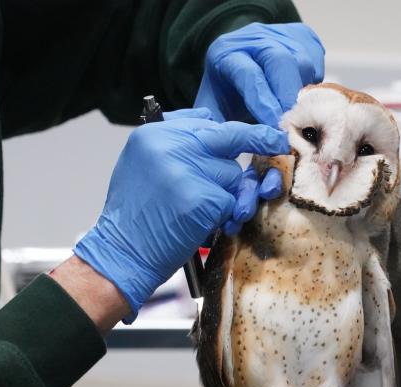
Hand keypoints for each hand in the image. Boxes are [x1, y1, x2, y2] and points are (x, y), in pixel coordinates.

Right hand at [73, 108, 287, 320]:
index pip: (204, 119)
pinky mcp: (204, 199)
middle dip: (257, 138)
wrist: (122, 253)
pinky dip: (225, 216)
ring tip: (200, 212)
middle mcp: (171, 145)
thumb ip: (173, 143)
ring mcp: (189, 171)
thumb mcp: (141, 164)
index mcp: (154, 134)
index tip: (249, 134)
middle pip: (228, 137)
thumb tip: (211, 122)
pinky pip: (232, 201)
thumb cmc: (134, 215)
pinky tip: (204, 226)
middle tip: (278, 142)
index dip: (226, 133)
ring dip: (228, 195)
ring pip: (233, 174)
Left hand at [195, 22, 324, 127]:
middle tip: (295, 127)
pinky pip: (316, 61)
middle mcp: (254, 38)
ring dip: (304, 93)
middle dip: (289, 98)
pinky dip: (314, 82)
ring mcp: (280, 34)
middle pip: (279, 62)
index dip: (265, 104)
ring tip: (301, 118)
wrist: (242, 62)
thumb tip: (240, 151)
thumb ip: (223, 129)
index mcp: (226, 54)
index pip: (249, 76)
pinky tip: (305, 99)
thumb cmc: (227, 92)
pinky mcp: (302, 36)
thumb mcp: (214, 109)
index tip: (276, 130)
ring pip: (302, 62)